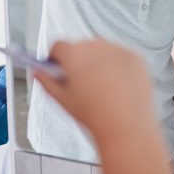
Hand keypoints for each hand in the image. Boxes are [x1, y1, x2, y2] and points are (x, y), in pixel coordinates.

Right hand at [34, 39, 151, 140]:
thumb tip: (38, 73)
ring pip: (101, 50)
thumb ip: (46, 82)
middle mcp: (95, 46)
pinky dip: (117, 66)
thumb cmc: (94, 116)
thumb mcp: (63, 100)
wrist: (126, 127)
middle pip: (80, 46)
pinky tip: (116, 85)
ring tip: (100, 87)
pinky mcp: (135, 56)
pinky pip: (120, 56)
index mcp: (74, 54)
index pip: (58, 46)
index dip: (54, 57)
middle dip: (76, 59)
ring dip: (97, 61)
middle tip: (78, 81)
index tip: (55, 66)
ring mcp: (117, 50)